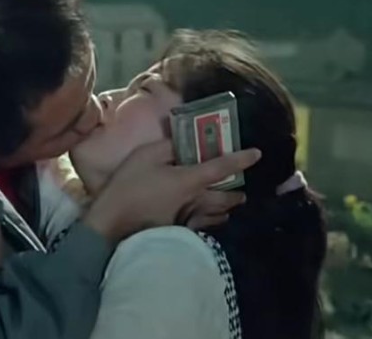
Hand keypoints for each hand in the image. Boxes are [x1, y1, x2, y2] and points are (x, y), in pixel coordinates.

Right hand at [82, 140, 259, 243]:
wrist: (113, 223)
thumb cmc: (129, 186)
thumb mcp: (145, 156)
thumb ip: (169, 146)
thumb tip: (184, 140)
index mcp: (190, 179)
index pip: (223, 167)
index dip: (242, 159)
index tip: (257, 154)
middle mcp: (197, 200)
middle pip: (228, 197)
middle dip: (238, 192)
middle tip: (242, 188)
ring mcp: (191, 219)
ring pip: (220, 215)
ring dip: (228, 208)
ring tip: (231, 203)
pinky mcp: (182, 232)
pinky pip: (206, 227)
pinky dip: (214, 222)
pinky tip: (212, 220)